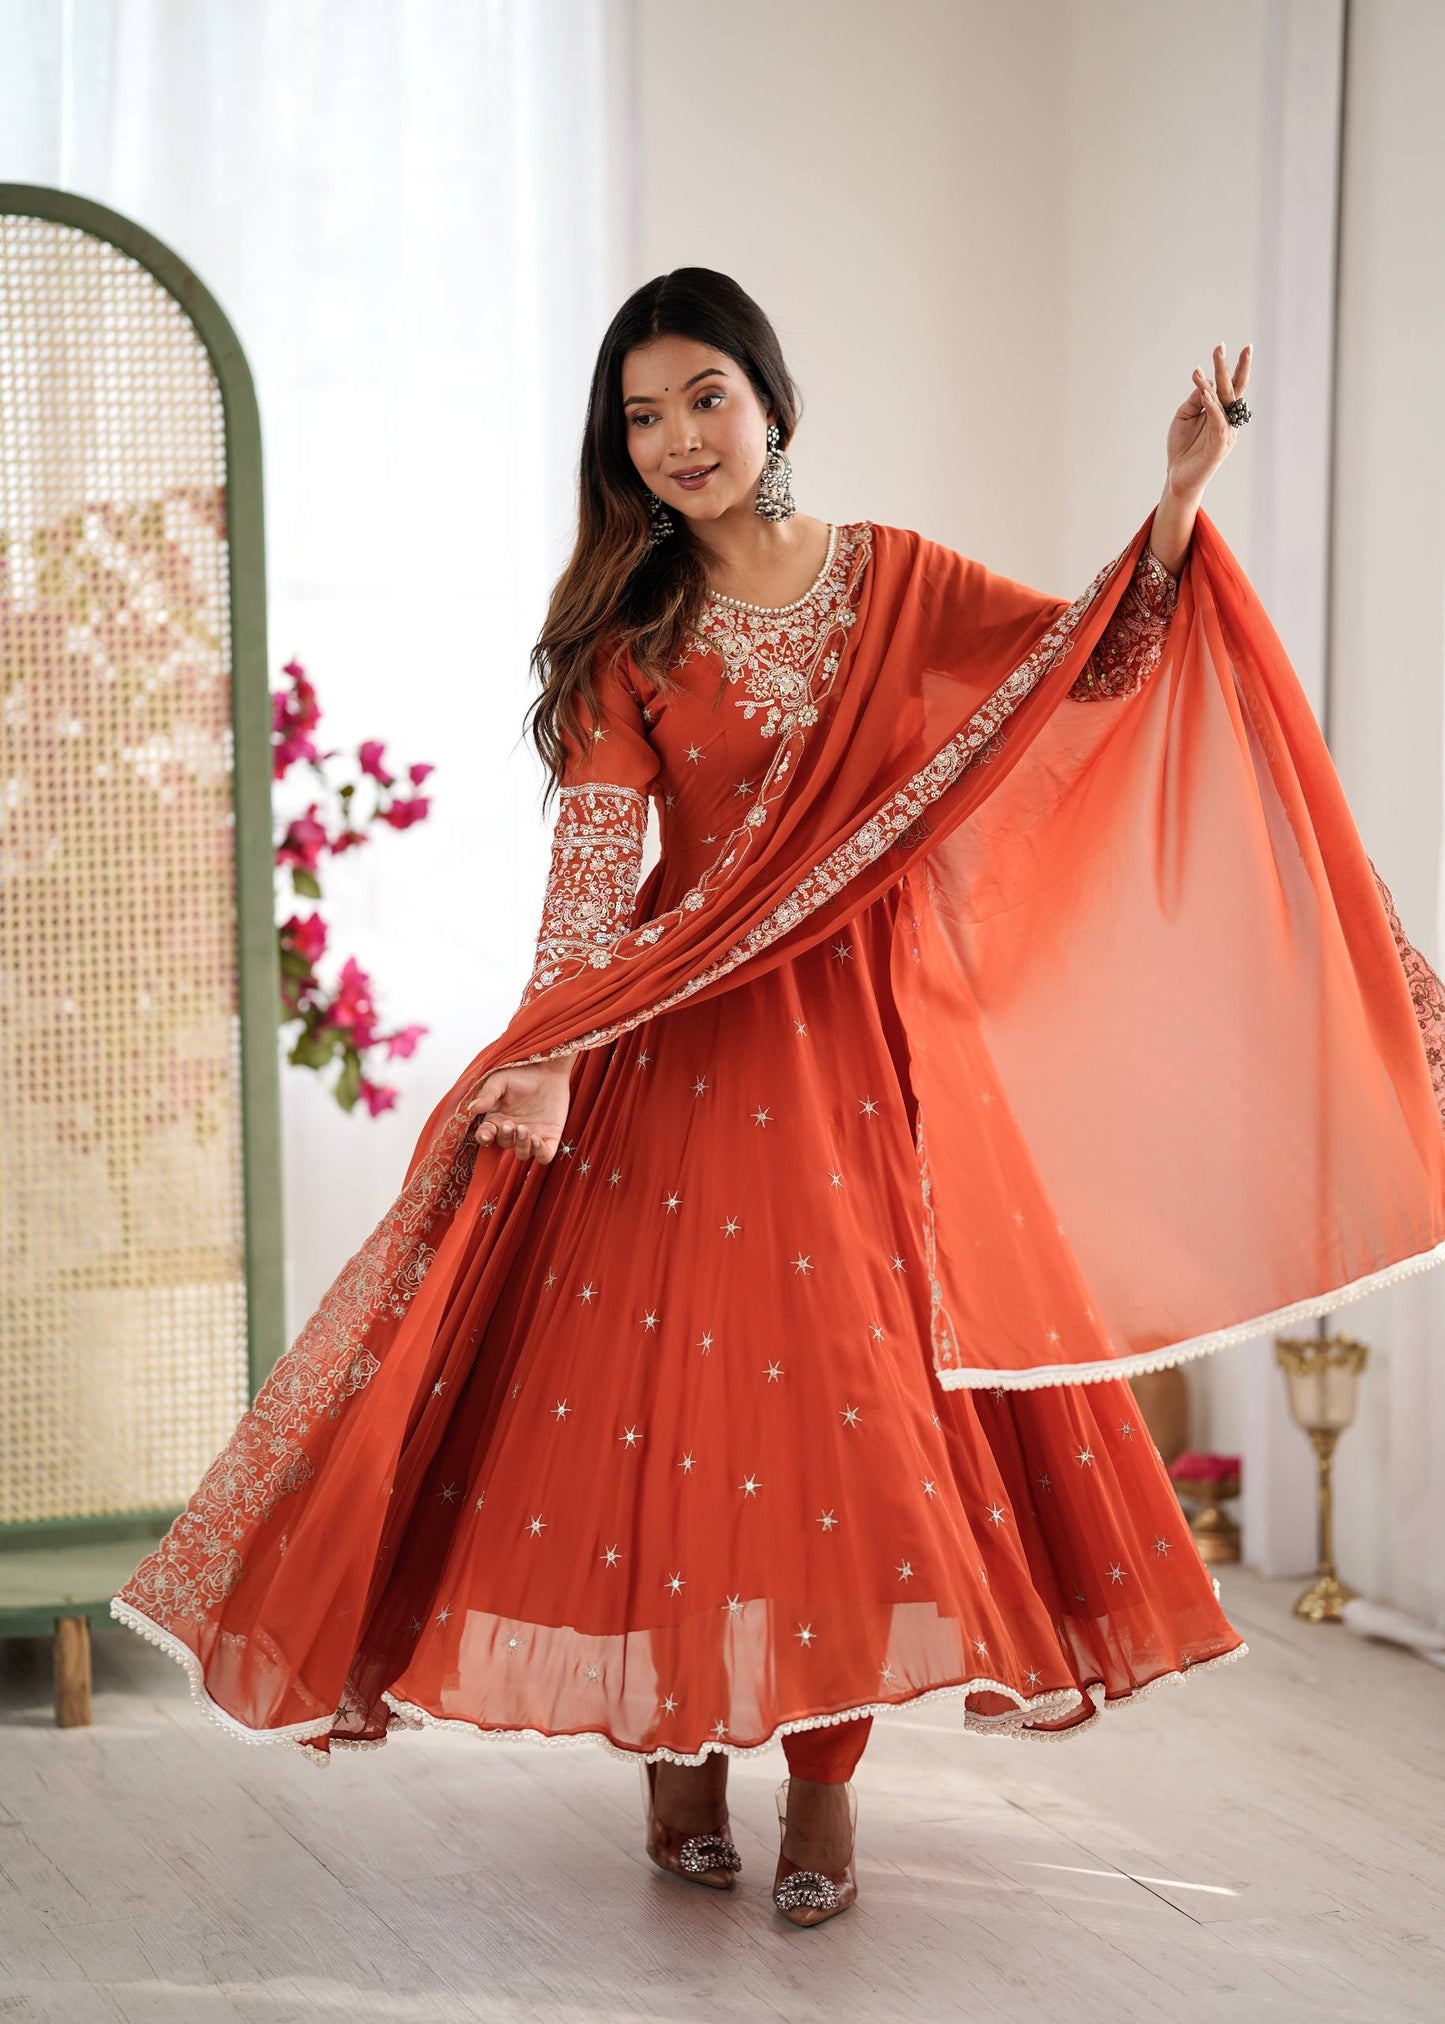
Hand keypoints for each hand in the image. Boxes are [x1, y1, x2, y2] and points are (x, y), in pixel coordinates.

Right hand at [465, 1058, 572, 1162]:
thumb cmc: (522, 1072)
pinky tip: (537, 1139)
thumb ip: (487, 1095)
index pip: (486, 1136)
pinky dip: (540, 1153)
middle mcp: (513, 1130)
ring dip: (521, 1146)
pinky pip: (544, 1156)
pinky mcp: (550, 1137)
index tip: (487, 1134)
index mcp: (497, 1119)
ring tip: (524, 1129)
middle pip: (504, 1144)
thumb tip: (472, 1109)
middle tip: (511, 1124)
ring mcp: (531, 1135)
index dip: (484, 1138)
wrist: (548, 1067)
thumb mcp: (500, 1080)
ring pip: (522, 1154)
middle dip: (506, 1137)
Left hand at [1164, 341, 1251, 502]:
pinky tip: (1206, 394)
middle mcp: (1228, 420)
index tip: (1223, 345)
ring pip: (1225, 402)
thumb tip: (1205, 382)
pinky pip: (1218, 423)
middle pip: (1233, 389)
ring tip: (1212, 362)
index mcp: (1222, 412)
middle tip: (1227, 346)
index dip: (1229, 366)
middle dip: (1231, 367)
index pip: (1229, 386)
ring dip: (1218, 381)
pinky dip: (1212, 407)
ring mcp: (1226, 433)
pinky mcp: (1220, 446)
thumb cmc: (1182, 447)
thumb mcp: (1184, 416)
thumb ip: (1195, 400)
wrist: (1177, 477)